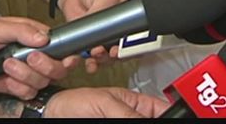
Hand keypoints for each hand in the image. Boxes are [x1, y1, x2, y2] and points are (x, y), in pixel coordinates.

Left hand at [0, 16, 77, 98]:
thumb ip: (23, 30)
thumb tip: (44, 38)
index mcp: (37, 40)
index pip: (62, 49)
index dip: (68, 56)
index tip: (66, 59)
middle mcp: (35, 57)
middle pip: (58, 69)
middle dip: (46, 66)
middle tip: (30, 58)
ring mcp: (25, 73)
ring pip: (42, 82)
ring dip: (25, 76)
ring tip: (8, 64)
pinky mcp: (13, 86)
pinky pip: (26, 93)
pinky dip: (17, 88)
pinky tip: (6, 79)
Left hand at [44, 87, 169, 117]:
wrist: (51, 115)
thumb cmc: (73, 102)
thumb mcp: (105, 103)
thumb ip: (127, 112)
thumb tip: (146, 117)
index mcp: (133, 103)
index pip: (159, 108)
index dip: (168, 112)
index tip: (173, 115)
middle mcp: (129, 117)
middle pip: (150, 119)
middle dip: (155, 119)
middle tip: (142, 121)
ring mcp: (119, 123)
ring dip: (138, 122)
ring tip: (121, 119)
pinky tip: (121, 123)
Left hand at [56, 0, 125, 72]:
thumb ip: (104, 11)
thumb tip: (99, 29)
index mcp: (128, 20)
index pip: (136, 39)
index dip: (132, 48)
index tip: (123, 50)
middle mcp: (117, 32)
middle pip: (121, 52)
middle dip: (114, 56)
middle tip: (108, 52)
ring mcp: (101, 39)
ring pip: (104, 58)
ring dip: (99, 61)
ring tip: (93, 57)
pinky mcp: (86, 42)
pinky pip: (85, 57)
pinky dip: (82, 61)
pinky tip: (80, 61)